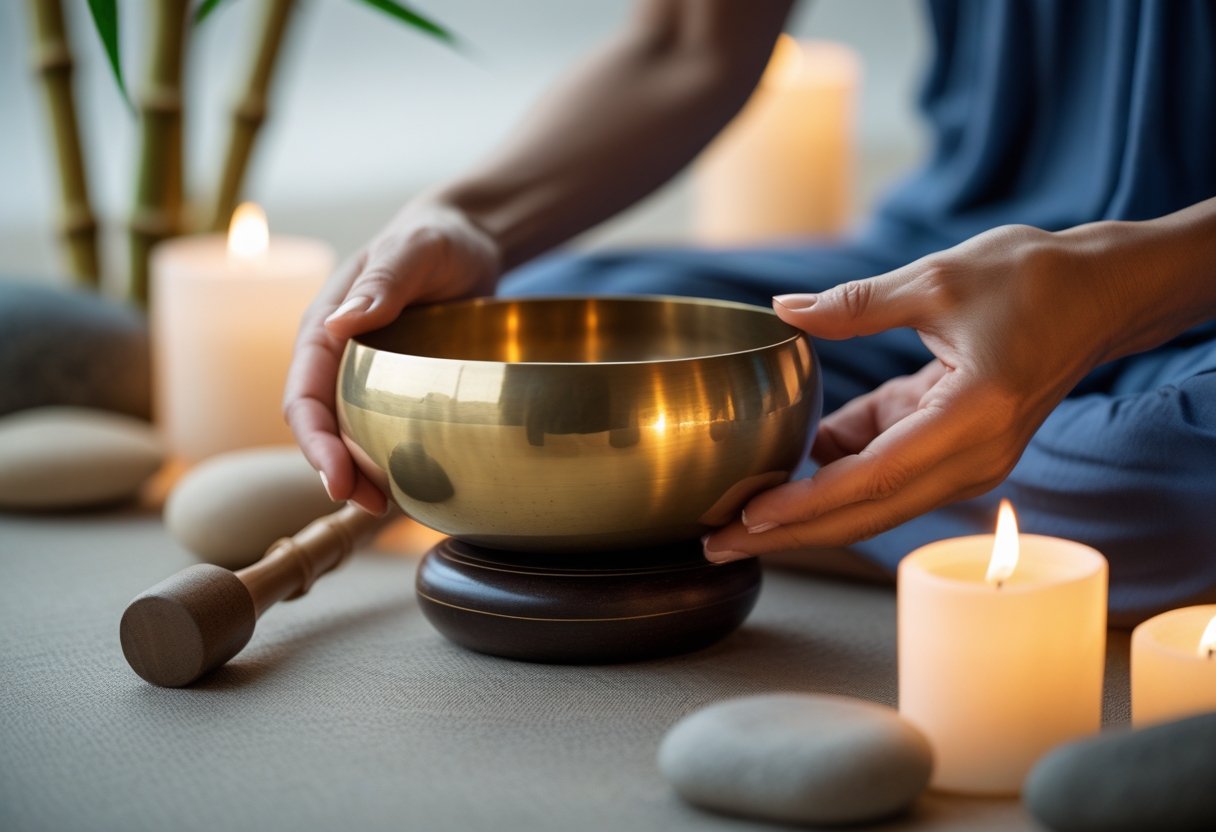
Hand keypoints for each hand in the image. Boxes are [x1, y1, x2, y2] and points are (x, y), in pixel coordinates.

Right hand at [283, 200, 500, 514]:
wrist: (469, 241)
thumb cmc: (437, 238)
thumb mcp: (416, 250)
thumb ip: (382, 283)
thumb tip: (338, 325)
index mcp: (324, 327)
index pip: (303, 396)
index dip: (314, 442)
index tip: (336, 480)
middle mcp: (336, 357)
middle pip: (321, 427)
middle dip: (336, 471)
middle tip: (372, 506)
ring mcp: (364, 375)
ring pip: (348, 436)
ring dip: (361, 474)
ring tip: (390, 506)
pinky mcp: (393, 387)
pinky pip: (381, 429)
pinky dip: (389, 459)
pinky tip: (413, 482)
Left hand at [702, 223, 1131, 560]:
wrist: (1103, 293)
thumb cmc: (1033, 279)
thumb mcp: (936, 280)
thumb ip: (855, 305)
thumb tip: (784, 310)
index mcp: (971, 416)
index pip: (874, 478)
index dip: (807, 504)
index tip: (749, 520)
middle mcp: (974, 455)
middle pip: (868, 512)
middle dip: (791, 531)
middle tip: (718, 543)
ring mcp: (971, 460)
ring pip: (874, 500)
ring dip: (809, 503)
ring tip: (737, 509)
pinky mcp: (961, 449)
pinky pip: (890, 467)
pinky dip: (844, 460)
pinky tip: (803, 448)